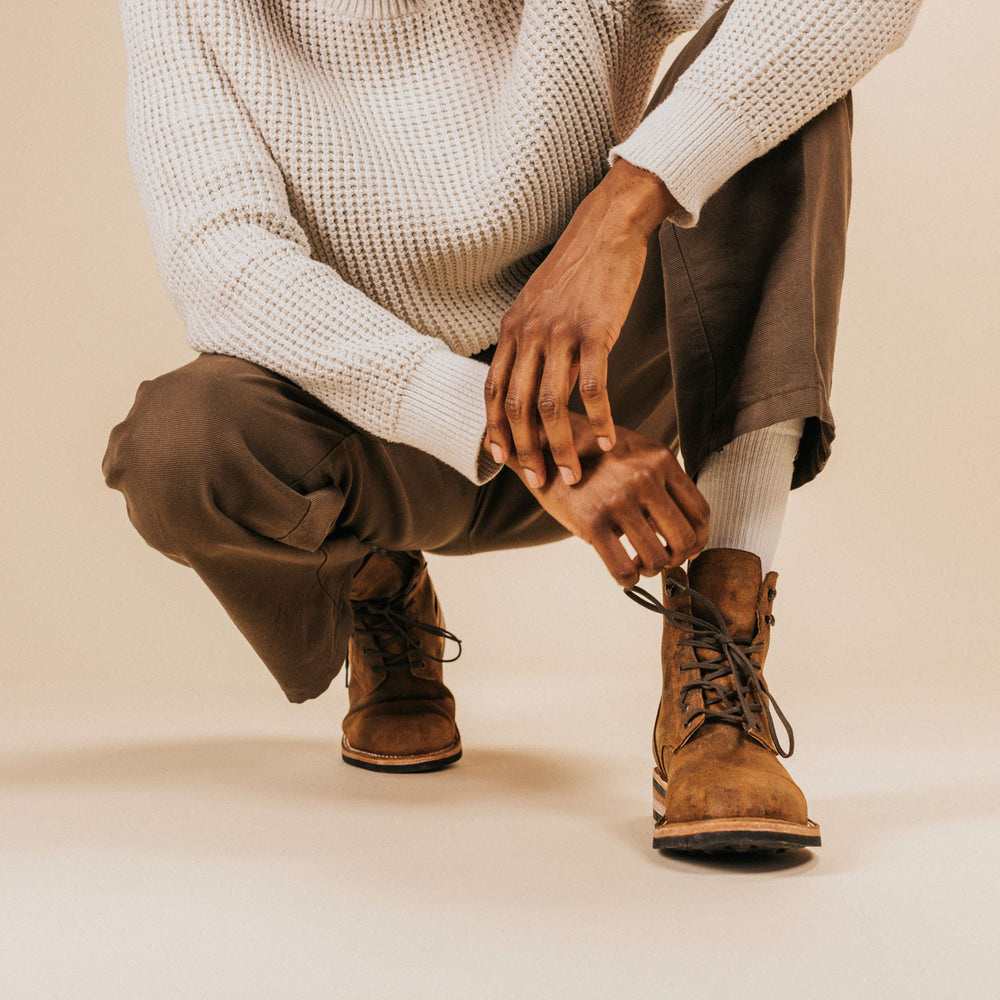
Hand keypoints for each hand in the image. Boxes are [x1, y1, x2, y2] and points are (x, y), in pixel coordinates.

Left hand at [484, 159, 678, 489]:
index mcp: (512, 330)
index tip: (504, 462)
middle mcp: (529, 334)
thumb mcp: (539, 304)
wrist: (606, 228)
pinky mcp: (595, 332)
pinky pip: (593, 387)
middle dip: (526, 451)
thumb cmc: (576, 271)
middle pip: (517, 407)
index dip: (495, 431)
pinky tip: (609, 438)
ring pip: (551, 405)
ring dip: (562, 446)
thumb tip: (531, 382)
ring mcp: (561, 333)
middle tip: (539, 480)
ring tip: (573, 472)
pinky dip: (600, 419)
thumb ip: (530, 342)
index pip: (493, 392)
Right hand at [505, 413, 709, 587]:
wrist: (545, 447)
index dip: (700, 538)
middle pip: (685, 539)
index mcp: (660, 459)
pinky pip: (624, 568)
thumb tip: (687, 534)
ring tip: (638, 563)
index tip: (691, 550)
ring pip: (657, 558)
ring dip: (651, 569)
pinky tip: (623, 573)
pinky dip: (628, 580)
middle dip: (677, 558)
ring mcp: (618, 499)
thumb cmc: (592, 456)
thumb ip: (661, 483)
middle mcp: (644, 477)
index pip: (700, 511)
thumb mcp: (634, 454)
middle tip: (663, 560)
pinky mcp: (592, 521)